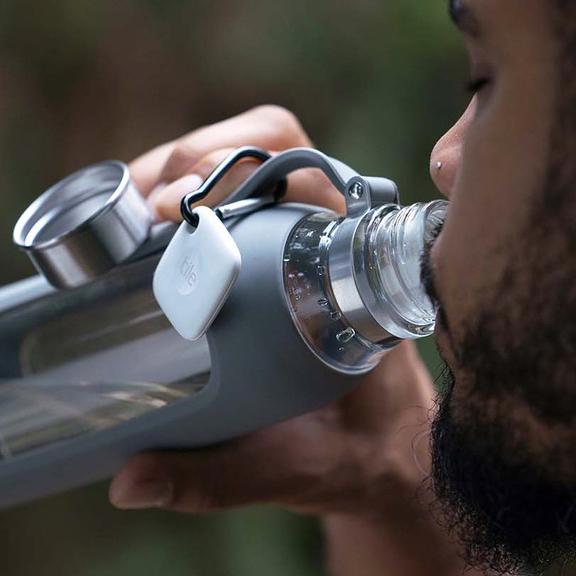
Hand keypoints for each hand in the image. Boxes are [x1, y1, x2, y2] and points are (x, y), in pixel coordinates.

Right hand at [110, 105, 453, 573]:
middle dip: (195, 159)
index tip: (173, 210)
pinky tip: (148, 230)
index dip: (234, 167)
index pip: (303, 174)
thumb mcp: (292, 468)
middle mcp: (328, 243)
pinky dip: (183, 197)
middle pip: (266, 149)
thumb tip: (128, 480)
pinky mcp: (273, 255)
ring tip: (134, 212)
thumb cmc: (356, 451)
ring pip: (243, 164)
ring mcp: (299, 242)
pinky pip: (230, 201)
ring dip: (181, 170)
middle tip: (145, 208)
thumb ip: (216, 476)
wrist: (384, 450)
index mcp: (349, 275)